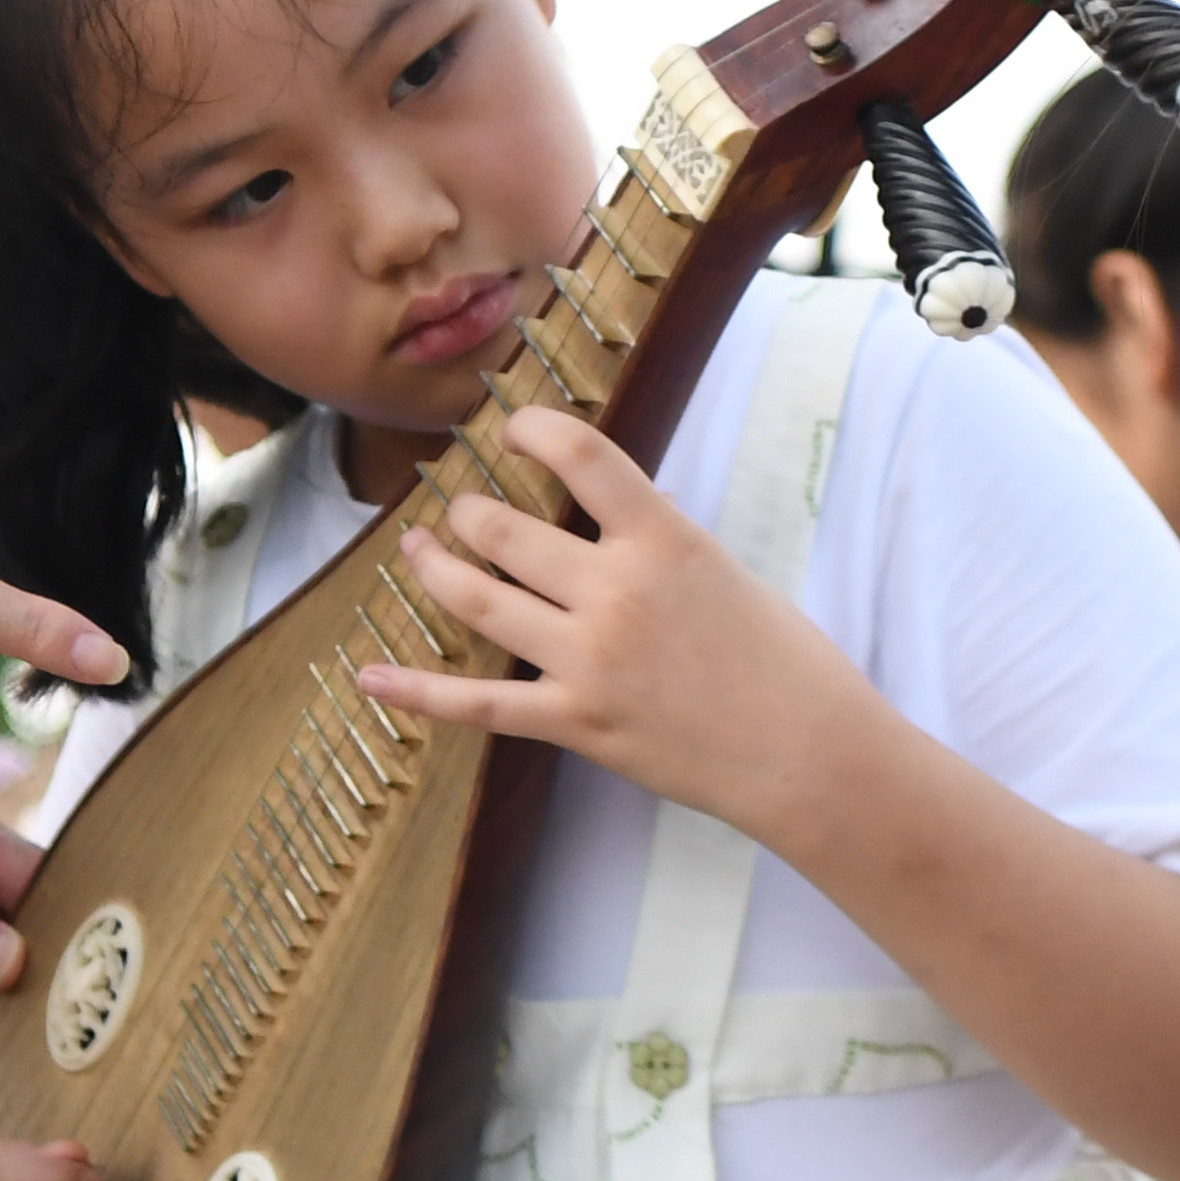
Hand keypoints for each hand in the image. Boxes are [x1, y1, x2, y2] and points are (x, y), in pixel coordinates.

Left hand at [359, 406, 886, 818]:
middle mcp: (617, 591)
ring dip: (437, 569)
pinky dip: (416, 692)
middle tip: (459, 512)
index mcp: (664, 539)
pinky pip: (478, 704)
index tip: (511, 426)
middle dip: (469, 514)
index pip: (579, 454)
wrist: (810, 754)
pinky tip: (369, 675)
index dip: (531, 428)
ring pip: (480, 601)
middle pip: (507, 530)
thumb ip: (654, 545)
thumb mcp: (722, 570)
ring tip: (417, 550)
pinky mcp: (577, 721)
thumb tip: (600, 526)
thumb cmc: (786, 662)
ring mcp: (590, 658)